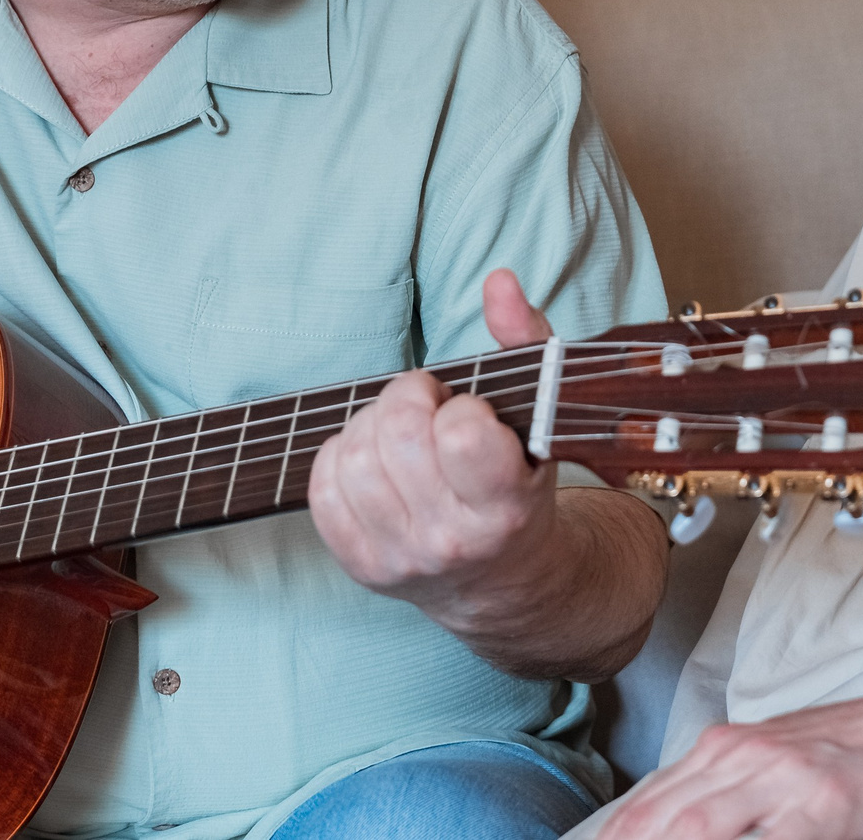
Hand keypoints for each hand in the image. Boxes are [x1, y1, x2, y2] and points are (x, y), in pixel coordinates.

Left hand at [307, 270, 555, 619]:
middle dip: (409, 401)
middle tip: (427, 409)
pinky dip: (340, 457)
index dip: (458, 405)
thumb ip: (524, 340)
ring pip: (356, 460)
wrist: (501, 582)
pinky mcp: (361, 566)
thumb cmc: (518, 481)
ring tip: (399, 433)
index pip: (460, 434)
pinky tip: (373, 458)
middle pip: (399, 438)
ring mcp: (402, 557)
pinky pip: (322, 491)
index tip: (469, 413)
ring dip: (372, 427)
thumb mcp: (539, 417)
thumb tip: (498, 281)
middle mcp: (453, 541)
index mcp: (506, 506)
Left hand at [599, 683, 862, 839]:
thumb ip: (726, 794)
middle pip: (659, 824)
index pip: (644, 809)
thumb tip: (672, 826)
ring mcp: (780, 779)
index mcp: (723, 748)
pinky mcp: (822, 805)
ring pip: (695, 831)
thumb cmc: (857, 754)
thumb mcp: (777, 763)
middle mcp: (740, 757)